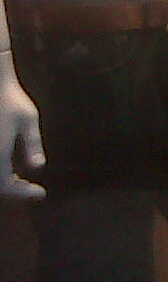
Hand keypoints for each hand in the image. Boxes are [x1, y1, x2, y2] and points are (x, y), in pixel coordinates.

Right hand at [0, 50, 44, 199]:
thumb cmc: (9, 98)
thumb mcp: (27, 119)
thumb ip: (32, 144)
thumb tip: (38, 167)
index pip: (6, 186)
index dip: (23, 192)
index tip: (41, 194)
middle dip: (13, 188)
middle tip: (32, 189)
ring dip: (3, 180)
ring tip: (20, 180)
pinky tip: (8, 166)